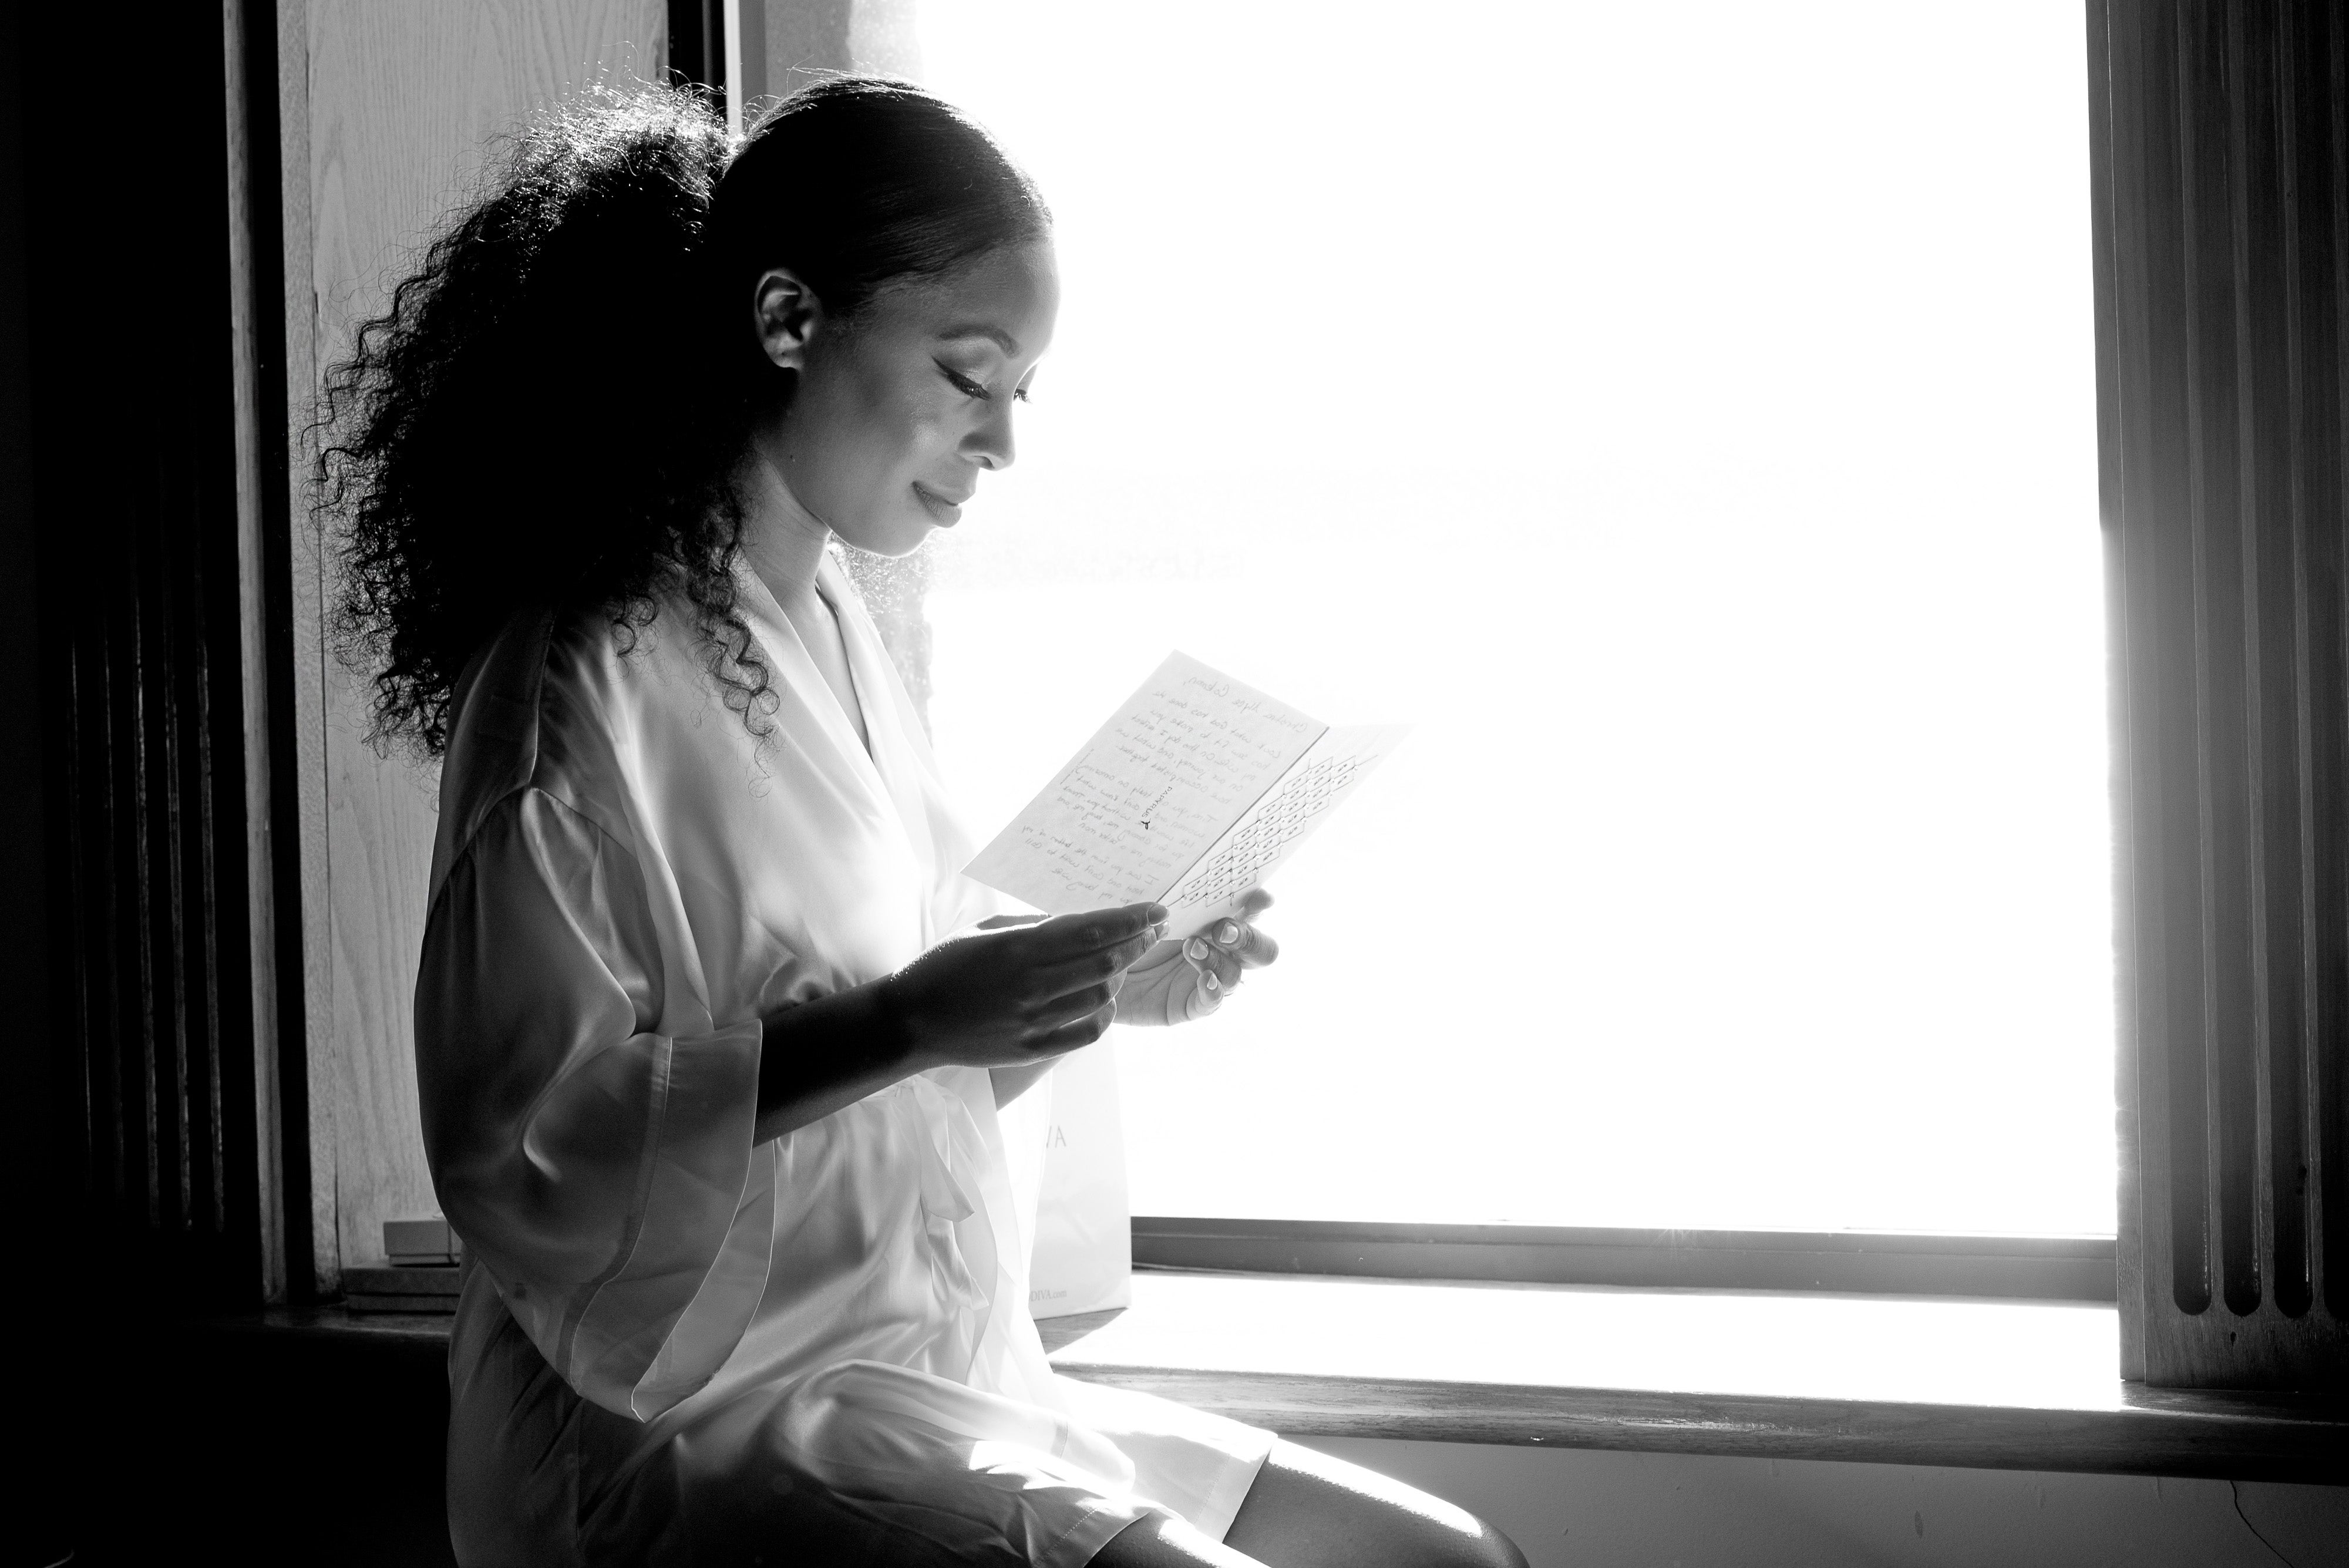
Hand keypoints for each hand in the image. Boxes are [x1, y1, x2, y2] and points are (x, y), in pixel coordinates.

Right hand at [885, 902, 1165, 1069]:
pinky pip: (1086, 1033)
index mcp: (1019, 947)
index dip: (1131, 919)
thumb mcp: (985, 931)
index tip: (1156, 911)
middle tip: (1153, 931)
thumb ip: (1033, 925)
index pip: (1092, 930)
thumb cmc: (946, 965)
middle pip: (1105, 962)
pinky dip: (1104, 1014)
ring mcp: (1032, 1020)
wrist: (912, 1019)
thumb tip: (1079, 921)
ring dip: (1121, 976)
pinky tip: (1105, 1001)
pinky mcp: (1031, 1049)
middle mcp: (1031, 984)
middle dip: (1137, 942)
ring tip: (1124, 962)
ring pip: (1100, 996)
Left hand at [1116, 888, 1277, 1026]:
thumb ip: (1160, 910)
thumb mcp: (1142, 918)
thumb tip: (1167, 905)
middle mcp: (1220, 952)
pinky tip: (1205, 980)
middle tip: (1222, 929)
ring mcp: (1209, 980)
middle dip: (1248, 937)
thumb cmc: (1124, 938)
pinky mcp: (1192, 1006)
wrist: (1098, 972)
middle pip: (1259, 949)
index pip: (1248, 913)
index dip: (1258, 906)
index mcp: (1212, 923)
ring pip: (1237, 975)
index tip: (1261, 899)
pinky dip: (1213, 991)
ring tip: (1191, 948)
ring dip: (1217, 959)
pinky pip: (1213, 1002)